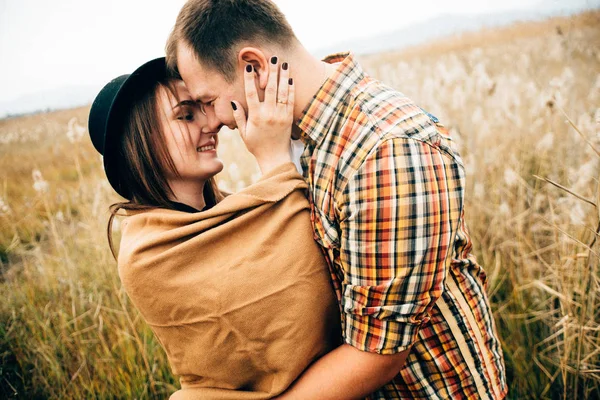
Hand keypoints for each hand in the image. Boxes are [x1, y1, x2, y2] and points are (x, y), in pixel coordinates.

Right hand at [232, 57, 294, 173]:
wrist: (274, 158)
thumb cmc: (256, 145)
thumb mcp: (243, 133)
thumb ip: (239, 116)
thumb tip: (233, 101)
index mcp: (256, 117)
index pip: (251, 94)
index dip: (250, 79)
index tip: (249, 67)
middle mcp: (269, 114)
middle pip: (270, 88)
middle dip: (271, 72)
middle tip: (272, 58)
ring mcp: (280, 115)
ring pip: (282, 92)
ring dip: (283, 76)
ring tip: (284, 63)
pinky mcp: (289, 118)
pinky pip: (290, 101)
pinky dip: (291, 89)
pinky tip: (290, 79)